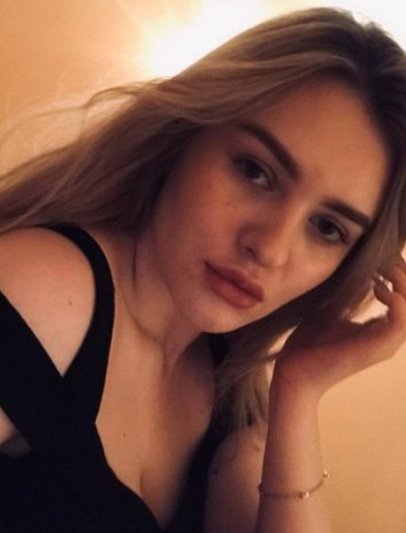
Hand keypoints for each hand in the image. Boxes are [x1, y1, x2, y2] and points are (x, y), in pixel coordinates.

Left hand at [272, 255, 405, 401]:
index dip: (397, 275)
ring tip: (385, 267)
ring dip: (403, 283)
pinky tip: (377, 286)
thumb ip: (346, 299)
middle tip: (387, 257)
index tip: (381, 258)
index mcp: (378, 331)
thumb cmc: (307, 344)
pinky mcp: (377, 349)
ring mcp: (385, 345)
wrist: (293, 372)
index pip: (403, 299)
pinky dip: (395, 299)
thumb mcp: (330, 313)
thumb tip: (354, 276)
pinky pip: (401, 321)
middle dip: (403, 274)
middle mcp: (387, 338)